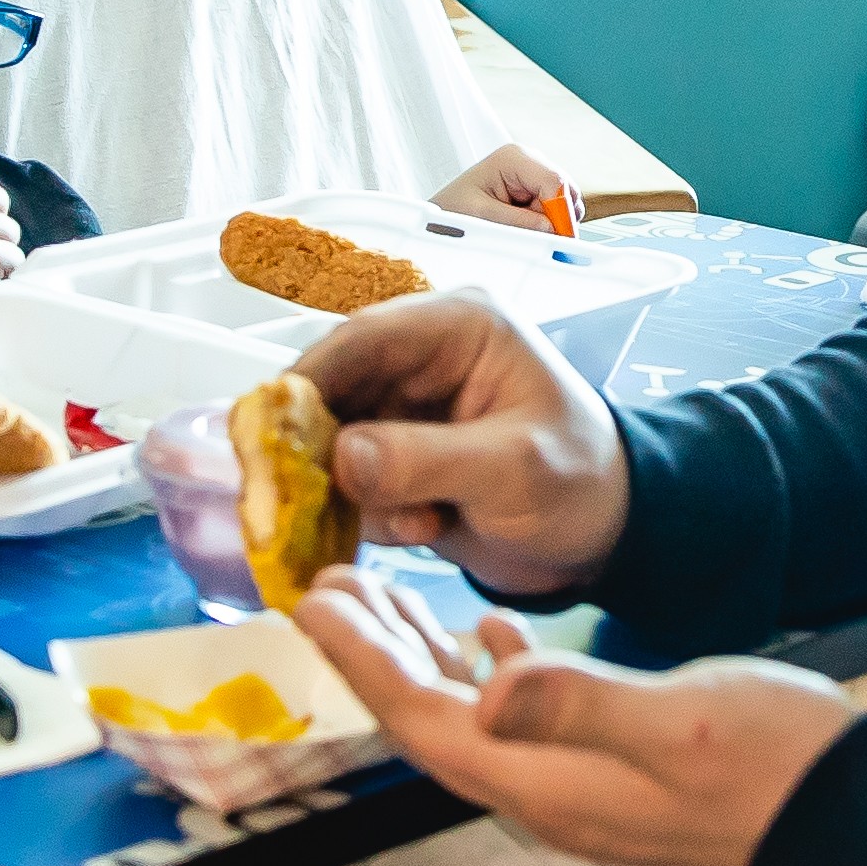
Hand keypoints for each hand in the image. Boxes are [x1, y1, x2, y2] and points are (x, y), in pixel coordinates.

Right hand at [292, 287, 630, 594]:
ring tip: (416, 523)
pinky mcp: (393, 458)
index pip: (362, 339)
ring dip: (351, 491)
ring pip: (330, 442)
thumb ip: (428, 459)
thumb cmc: (582, 483)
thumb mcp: (514, 469)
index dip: (307, 381)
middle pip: (330, 389)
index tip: (263, 429)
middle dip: (316, 449)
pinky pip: (346, 482)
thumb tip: (341, 457)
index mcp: (458, 328)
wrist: (602, 538)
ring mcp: (403, 410)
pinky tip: (425, 530)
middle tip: (299, 500)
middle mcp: (420, 359)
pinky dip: (367, 514)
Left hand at [296, 574, 853, 865]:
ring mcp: (580, 786)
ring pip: (473, 718)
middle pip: (431, 720)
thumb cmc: (775, 770)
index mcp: (543, 782)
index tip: (312, 605)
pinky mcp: (615, 771)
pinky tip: (494, 635)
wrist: (854, 825)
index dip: (361, 662)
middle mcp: (545, 792)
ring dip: (424, 658)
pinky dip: (495, 670)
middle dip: (376, 654)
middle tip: (329, 585)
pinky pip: (527, 719)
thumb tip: (493, 688)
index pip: (422, 719)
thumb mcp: (677, 722)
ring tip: (385, 599)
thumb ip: (581, 705)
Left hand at [434, 140, 580, 234]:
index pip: (554, 180)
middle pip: (565, 189)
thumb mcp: (482, 217)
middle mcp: (529, 160)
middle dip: (557, 217)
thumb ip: (518, 222)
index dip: (561, 211)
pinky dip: (547, 221)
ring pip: (565, 201)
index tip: (558, 236)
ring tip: (520, 227)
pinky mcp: (536, 188)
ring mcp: (534, 173)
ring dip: (551, 220)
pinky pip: (556, 208)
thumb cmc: (454, 208)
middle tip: (538, 237)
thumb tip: (551, 228)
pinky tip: (525, 225)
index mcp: (514, 157)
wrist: (443, 213)